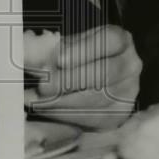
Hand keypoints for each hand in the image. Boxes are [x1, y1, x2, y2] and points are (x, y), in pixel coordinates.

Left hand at [24, 25, 142, 129]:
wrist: (91, 84)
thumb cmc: (77, 61)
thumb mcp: (67, 48)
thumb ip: (50, 50)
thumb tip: (27, 53)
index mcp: (121, 41)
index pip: (110, 40)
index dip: (85, 50)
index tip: (60, 60)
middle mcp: (131, 64)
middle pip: (106, 72)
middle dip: (70, 80)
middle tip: (43, 86)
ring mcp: (128, 91)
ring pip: (98, 98)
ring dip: (63, 101)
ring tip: (37, 100)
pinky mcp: (119, 114)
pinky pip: (93, 117)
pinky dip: (66, 115)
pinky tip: (48, 110)